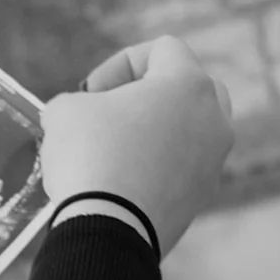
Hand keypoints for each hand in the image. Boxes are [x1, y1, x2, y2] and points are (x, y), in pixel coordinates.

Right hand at [41, 35, 234, 262]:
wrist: (109, 230)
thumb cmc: (90, 157)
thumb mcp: (65, 111)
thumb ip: (77, 100)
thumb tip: (77, 114)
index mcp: (188, 85)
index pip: (163, 49)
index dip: (119, 64)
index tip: (91, 93)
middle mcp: (214, 119)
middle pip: (190, 86)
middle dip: (150, 94)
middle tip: (113, 113)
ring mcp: (213, 161)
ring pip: (190, 130)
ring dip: (156, 131)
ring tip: (117, 149)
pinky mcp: (203, 196)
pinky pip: (183, 167)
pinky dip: (158, 166)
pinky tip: (122, 181)